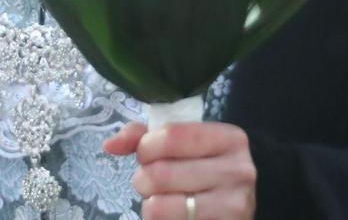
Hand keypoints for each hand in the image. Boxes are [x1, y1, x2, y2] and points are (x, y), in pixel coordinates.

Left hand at [106, 121, 255, 218]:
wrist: (236, 208)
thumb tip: (110, 144)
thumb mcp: (185, 146)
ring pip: (158, 206)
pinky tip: (173, 216)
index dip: (147, 147)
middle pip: (160, 173)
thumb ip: (145, 136)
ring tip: (162, 201)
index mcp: (230, 139)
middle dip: (144, 179)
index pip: (171, 136)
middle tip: (153, 183)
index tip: (148, 155)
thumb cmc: (205, 171)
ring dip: (150, 205)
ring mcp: (232, 206)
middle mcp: (237, 171)